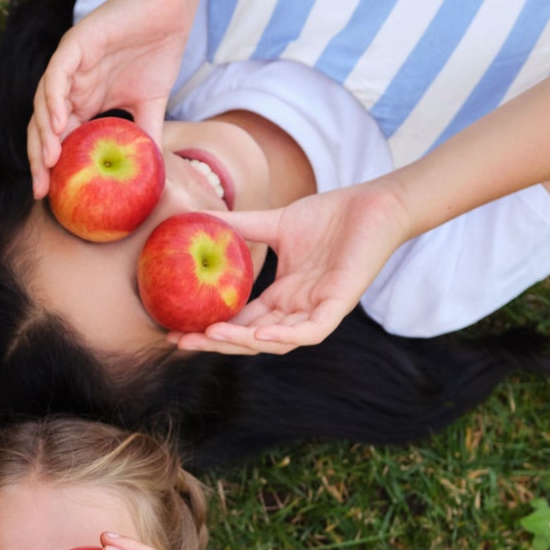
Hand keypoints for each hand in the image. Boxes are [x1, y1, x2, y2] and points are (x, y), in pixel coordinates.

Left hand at [26, 0, 196, 198]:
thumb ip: (146, 136)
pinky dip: (52, 99)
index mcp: (83, 102)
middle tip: (40, 189)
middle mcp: (70, 86)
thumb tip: (154, 176)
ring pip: (43, 104)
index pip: (58, 139)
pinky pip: (56, 75)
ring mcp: (69, 65)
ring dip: (42, 134)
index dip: (51, 167)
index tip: (51, 197)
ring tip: (46, 162)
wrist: (170, 9)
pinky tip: (56, 123)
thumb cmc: (159, 51)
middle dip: (38, 160)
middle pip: (42, 128)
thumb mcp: (152, 106)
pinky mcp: (75, 44)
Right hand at [173, 179, 413, 354]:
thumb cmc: (331, 215)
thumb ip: (241, 226)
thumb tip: (198, 218)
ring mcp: (318, 310)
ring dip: (243, 342)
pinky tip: (259, 333)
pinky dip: (285, 336)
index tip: (176, 329)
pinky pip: (310, 331)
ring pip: (277, 342)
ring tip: (210, 336)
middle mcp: (297, 310)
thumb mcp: (275, 222)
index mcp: (282, 297)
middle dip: (216, 344)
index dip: (210, 329)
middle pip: (252, 339)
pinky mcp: (339, 305)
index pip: (241, 322)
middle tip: (181, 342)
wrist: (373, 205)